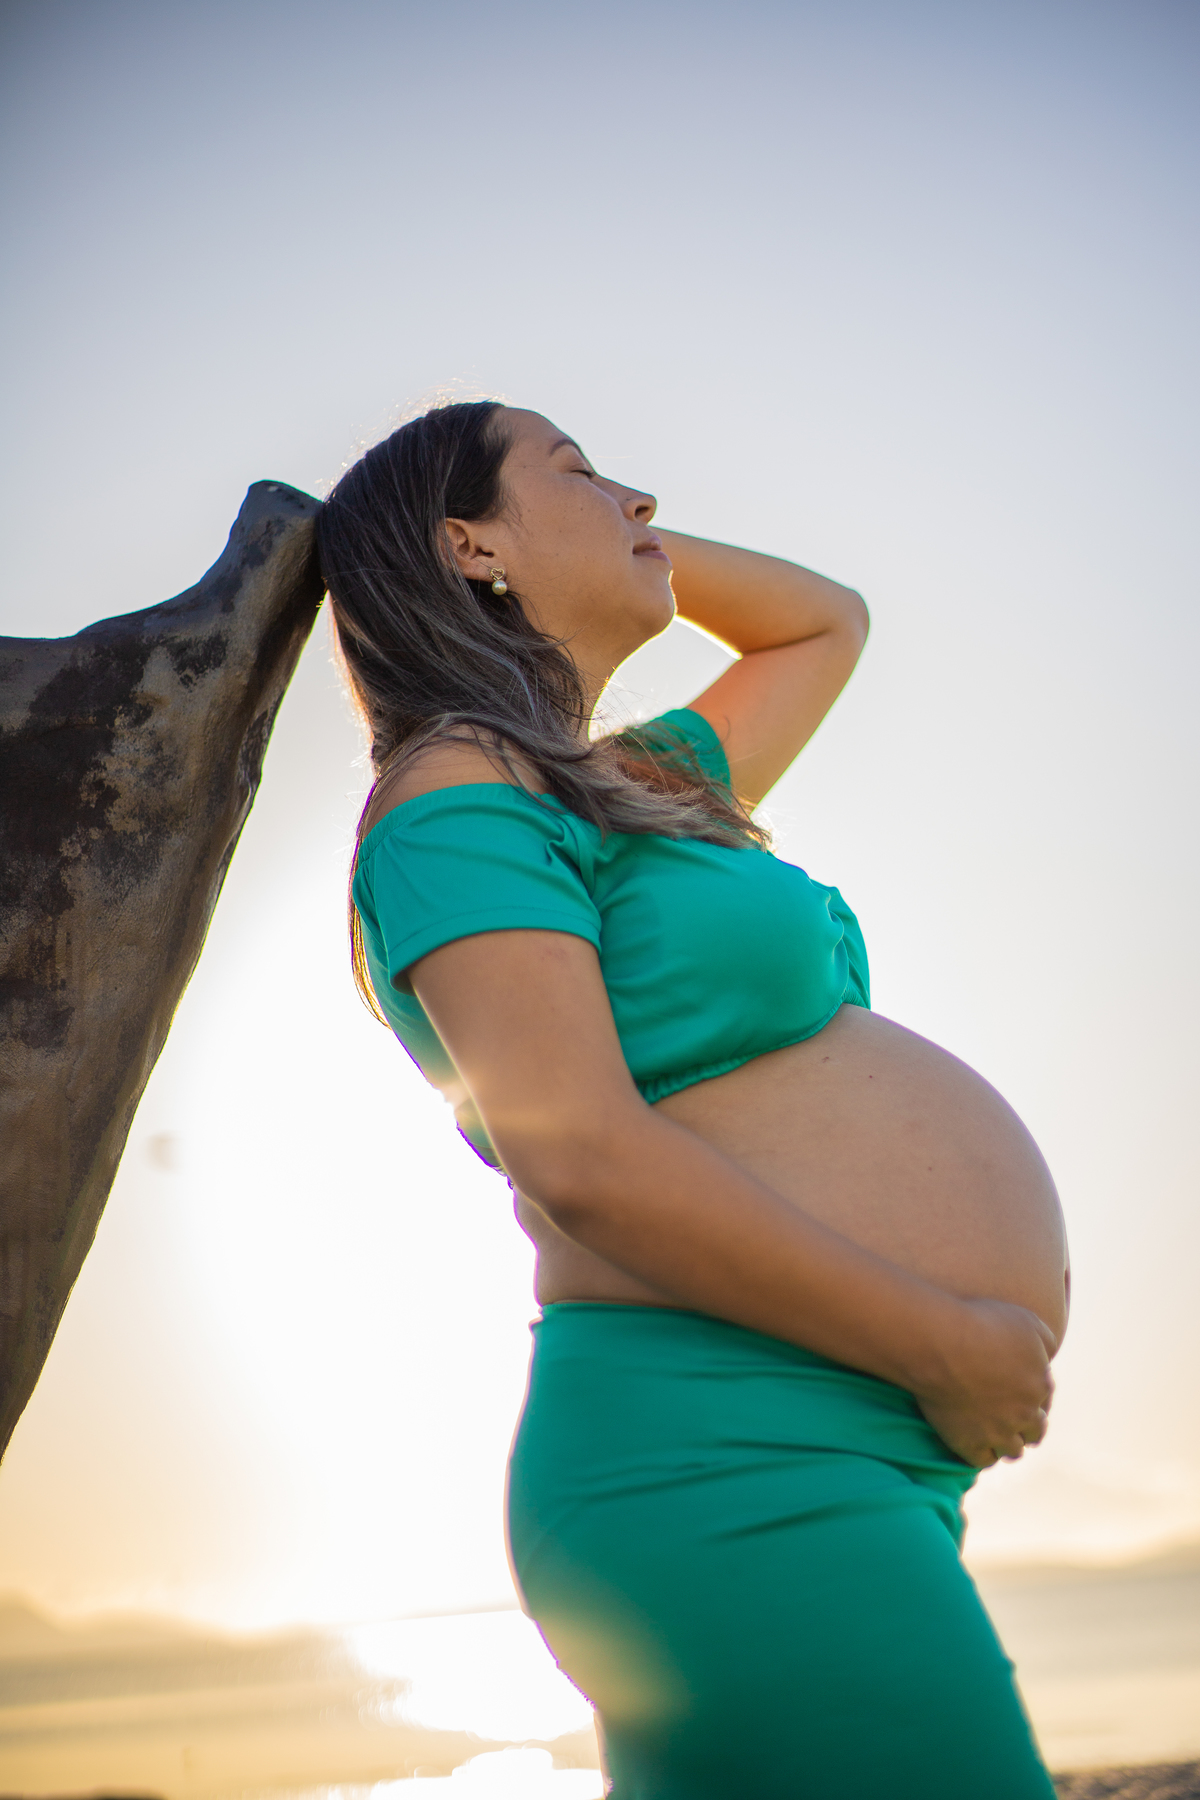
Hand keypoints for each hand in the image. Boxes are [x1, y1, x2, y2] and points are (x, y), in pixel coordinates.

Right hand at [914, 1298, 1056, 1467]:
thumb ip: (1046, 1341)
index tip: (1020, 1391)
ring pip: (1012, 1450)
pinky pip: (984, 1460)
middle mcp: (1024, 1414)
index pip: (1045, 1398)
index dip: (1034, 1395)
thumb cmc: (981, 1324)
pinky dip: (984, 1454)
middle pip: (1035, 1431)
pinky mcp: (968, 1443)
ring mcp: (997, 1433)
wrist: (940, 1343)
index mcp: (1040, 1386)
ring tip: (996, 1436)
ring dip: (1008, 1444)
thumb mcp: (1026, 1320)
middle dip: (1028, 1426)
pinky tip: (977, 1443)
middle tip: (1013, 1419)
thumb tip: (1048, 1358)